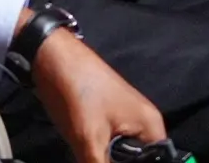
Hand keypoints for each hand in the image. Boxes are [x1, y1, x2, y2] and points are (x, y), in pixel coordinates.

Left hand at [30, 29, 167, 162]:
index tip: (110, 162)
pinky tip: (85, 153)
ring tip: (88, 153)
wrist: (50, 57)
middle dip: (116, 162)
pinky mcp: (106, 119)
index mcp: (151, 126)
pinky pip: (109, 147)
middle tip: (94, 159)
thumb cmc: (76, 93)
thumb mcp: (89, 139)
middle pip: (137, 159)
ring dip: (106, 159)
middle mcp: (144, 124)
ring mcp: (124, 120)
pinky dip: (98, 154)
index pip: (157, 162)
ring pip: (121, 155)